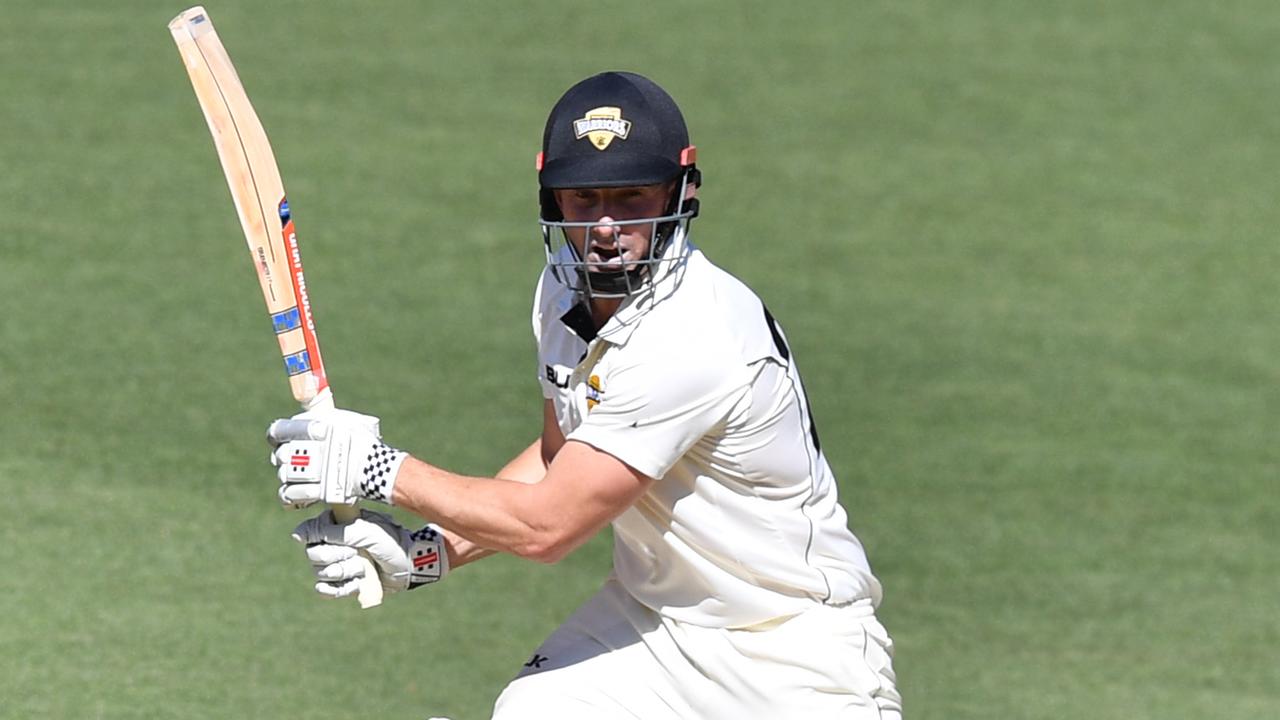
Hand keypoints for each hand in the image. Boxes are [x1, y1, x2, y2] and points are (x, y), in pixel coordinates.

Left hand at [267, 408, 407, 507]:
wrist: (375, 466)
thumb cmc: (363, 439)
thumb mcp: (346, 419)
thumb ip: (325, 413)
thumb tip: (314, 401)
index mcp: (308, 427)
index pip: (278, 430)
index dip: (280, 434)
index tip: (286, 439)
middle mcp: (302, 449)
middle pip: (280, 455)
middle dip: (287, 457)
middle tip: (298, 459)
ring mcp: (305, 472)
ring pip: (284, 475)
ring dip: (290, 476)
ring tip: (302, 476)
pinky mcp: (312, 491)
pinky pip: (289, 494)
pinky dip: (291, 495)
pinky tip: (297, 494)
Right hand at [292, 509, 449, 598]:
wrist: (409, 565)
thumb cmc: (389, 542)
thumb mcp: (364, 531)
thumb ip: (333, 531)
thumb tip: (297, 535)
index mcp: (336, 525)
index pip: (309, 531)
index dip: (315, 537)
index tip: (332, 538)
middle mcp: (332, 544)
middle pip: (313, 554)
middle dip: (336, 556)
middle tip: (356, 552)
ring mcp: (337, 564)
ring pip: (321, 572)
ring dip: (345, 571)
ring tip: (363, 567)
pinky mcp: (342, 583)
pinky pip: (326, 590)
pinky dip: (341, 588)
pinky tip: (355, 583)